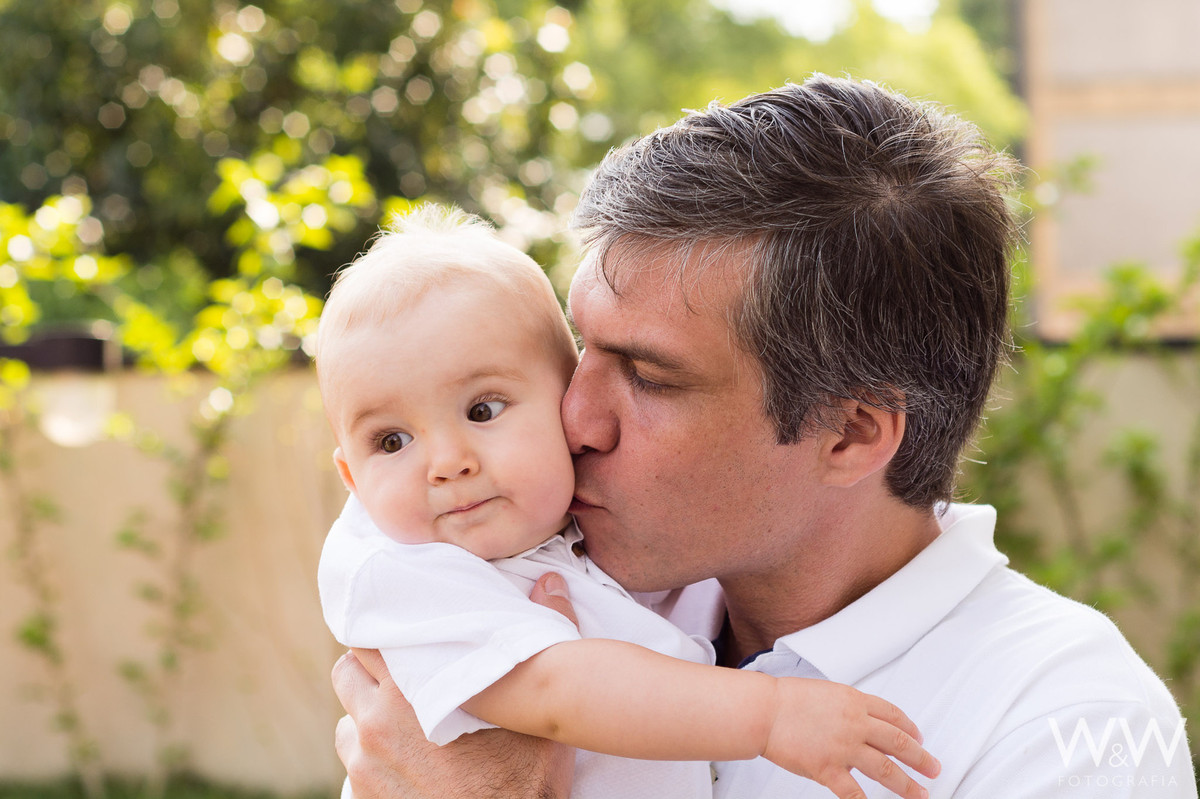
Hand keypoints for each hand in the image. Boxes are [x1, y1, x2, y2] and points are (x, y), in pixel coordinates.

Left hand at [330, 573, 576, 798]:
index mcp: (412, 689)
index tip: (402, 632)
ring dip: (367, 716)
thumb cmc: (525, 781)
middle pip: (347, 672)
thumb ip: (542, 635)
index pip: (369, 636)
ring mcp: (363, 766)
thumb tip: (550, 581)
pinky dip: (371, 760)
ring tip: (405, 723)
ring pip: (346, 722)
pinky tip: (406, 763)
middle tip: (405, 674)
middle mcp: (375, 724)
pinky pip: (352, 766)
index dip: (385, 630)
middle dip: (371, 670)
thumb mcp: (538, 709)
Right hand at [762, 678, 939, 798]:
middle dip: (921, 758)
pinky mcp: (828, 769)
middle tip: (933, 768)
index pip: (893, 715)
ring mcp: (844, 748)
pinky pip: (854, 792)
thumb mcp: (825, 693)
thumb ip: (846, 708)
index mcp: (854, 701)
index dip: (910, 729)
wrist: (764, 712)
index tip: (918, 738)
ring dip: (906, 784)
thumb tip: (859, 723)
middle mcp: (855, 724)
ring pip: (885, 769)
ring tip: (920, 794)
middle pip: (899, 742)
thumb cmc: (786, 700)